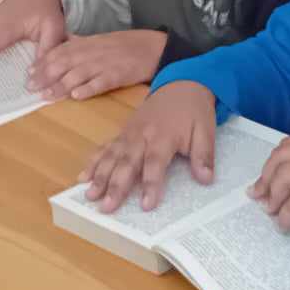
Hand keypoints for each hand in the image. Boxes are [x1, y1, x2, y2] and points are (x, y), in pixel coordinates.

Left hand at [29, 29, 166, 100]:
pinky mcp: (118, 75)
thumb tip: (62, 41)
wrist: (153, 47)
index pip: (59, 52)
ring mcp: (105, 64)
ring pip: (78, 75)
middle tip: (31, 88)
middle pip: (64, 64)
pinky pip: (101, 83)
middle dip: (45, 76)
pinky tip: (76, 96)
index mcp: (87, 43)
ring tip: (47, 96)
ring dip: (61, 86)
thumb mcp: (100, 39)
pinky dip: (88, 89)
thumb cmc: (125, 45)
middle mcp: (92, 53)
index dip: (42, 64)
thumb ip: (80, 42)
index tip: (28, 74)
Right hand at [80, 82, 216, 212]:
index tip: (147, 205)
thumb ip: (204, 155)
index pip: (156, 163)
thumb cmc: (194, 111)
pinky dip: (93, 162)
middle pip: (127, 162)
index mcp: (164, 136)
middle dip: (116, 185)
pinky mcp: (123, 133)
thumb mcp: (206, 130)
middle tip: (106, 207)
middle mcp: (142, 135)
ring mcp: (129, 134)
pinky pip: (105, 148)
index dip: (151, 184)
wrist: (181, 83)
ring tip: (89, 195)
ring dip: (99, 176)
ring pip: (111, 156)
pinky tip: (83, 177)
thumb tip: (206, 179)